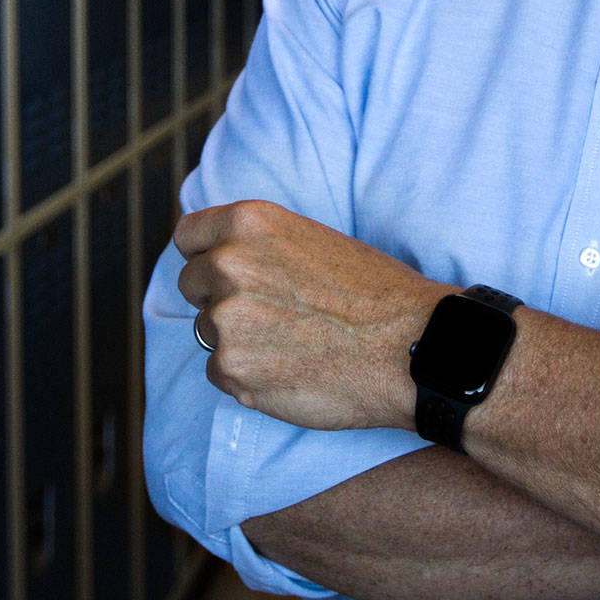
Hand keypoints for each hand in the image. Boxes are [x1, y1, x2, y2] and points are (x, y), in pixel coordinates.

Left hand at [175, 200, 445, 431]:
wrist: (411, 348)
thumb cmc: (375, 294)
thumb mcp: (313, 239)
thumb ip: (259, 246)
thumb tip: (219, 262)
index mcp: (249, 223)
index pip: (188, 236)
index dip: (205, 255)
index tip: (221, 271)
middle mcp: (228, 265)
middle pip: (192, 285)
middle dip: (221, 298)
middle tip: (272, 314)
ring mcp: (227, 320)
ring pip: (208, 331)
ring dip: (238, 340)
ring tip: (292, 344)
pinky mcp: (232, 371)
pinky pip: (221, 373)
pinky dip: (248, 376)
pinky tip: (292, 371)